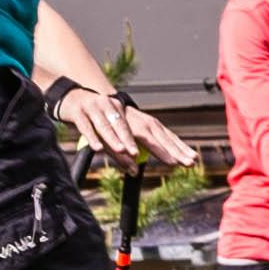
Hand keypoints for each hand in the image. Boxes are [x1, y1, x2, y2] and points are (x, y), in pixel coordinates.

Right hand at [54, 78, 192, 174]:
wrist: (76, 97)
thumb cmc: (103, 119)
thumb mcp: (117, 135)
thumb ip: (126, 153)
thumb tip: (134, 172)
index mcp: (137, 120)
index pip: (161, 134)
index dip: (177, 147)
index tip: (192, 160)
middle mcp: (125, 114)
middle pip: (147, 130)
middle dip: (163, 148)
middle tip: (177, 163)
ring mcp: (104, 111)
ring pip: (117, 127)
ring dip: (125, 141)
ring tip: (134, 154)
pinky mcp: (83, 114)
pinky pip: (89, 127)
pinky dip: (93, 137)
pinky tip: (97, 148)